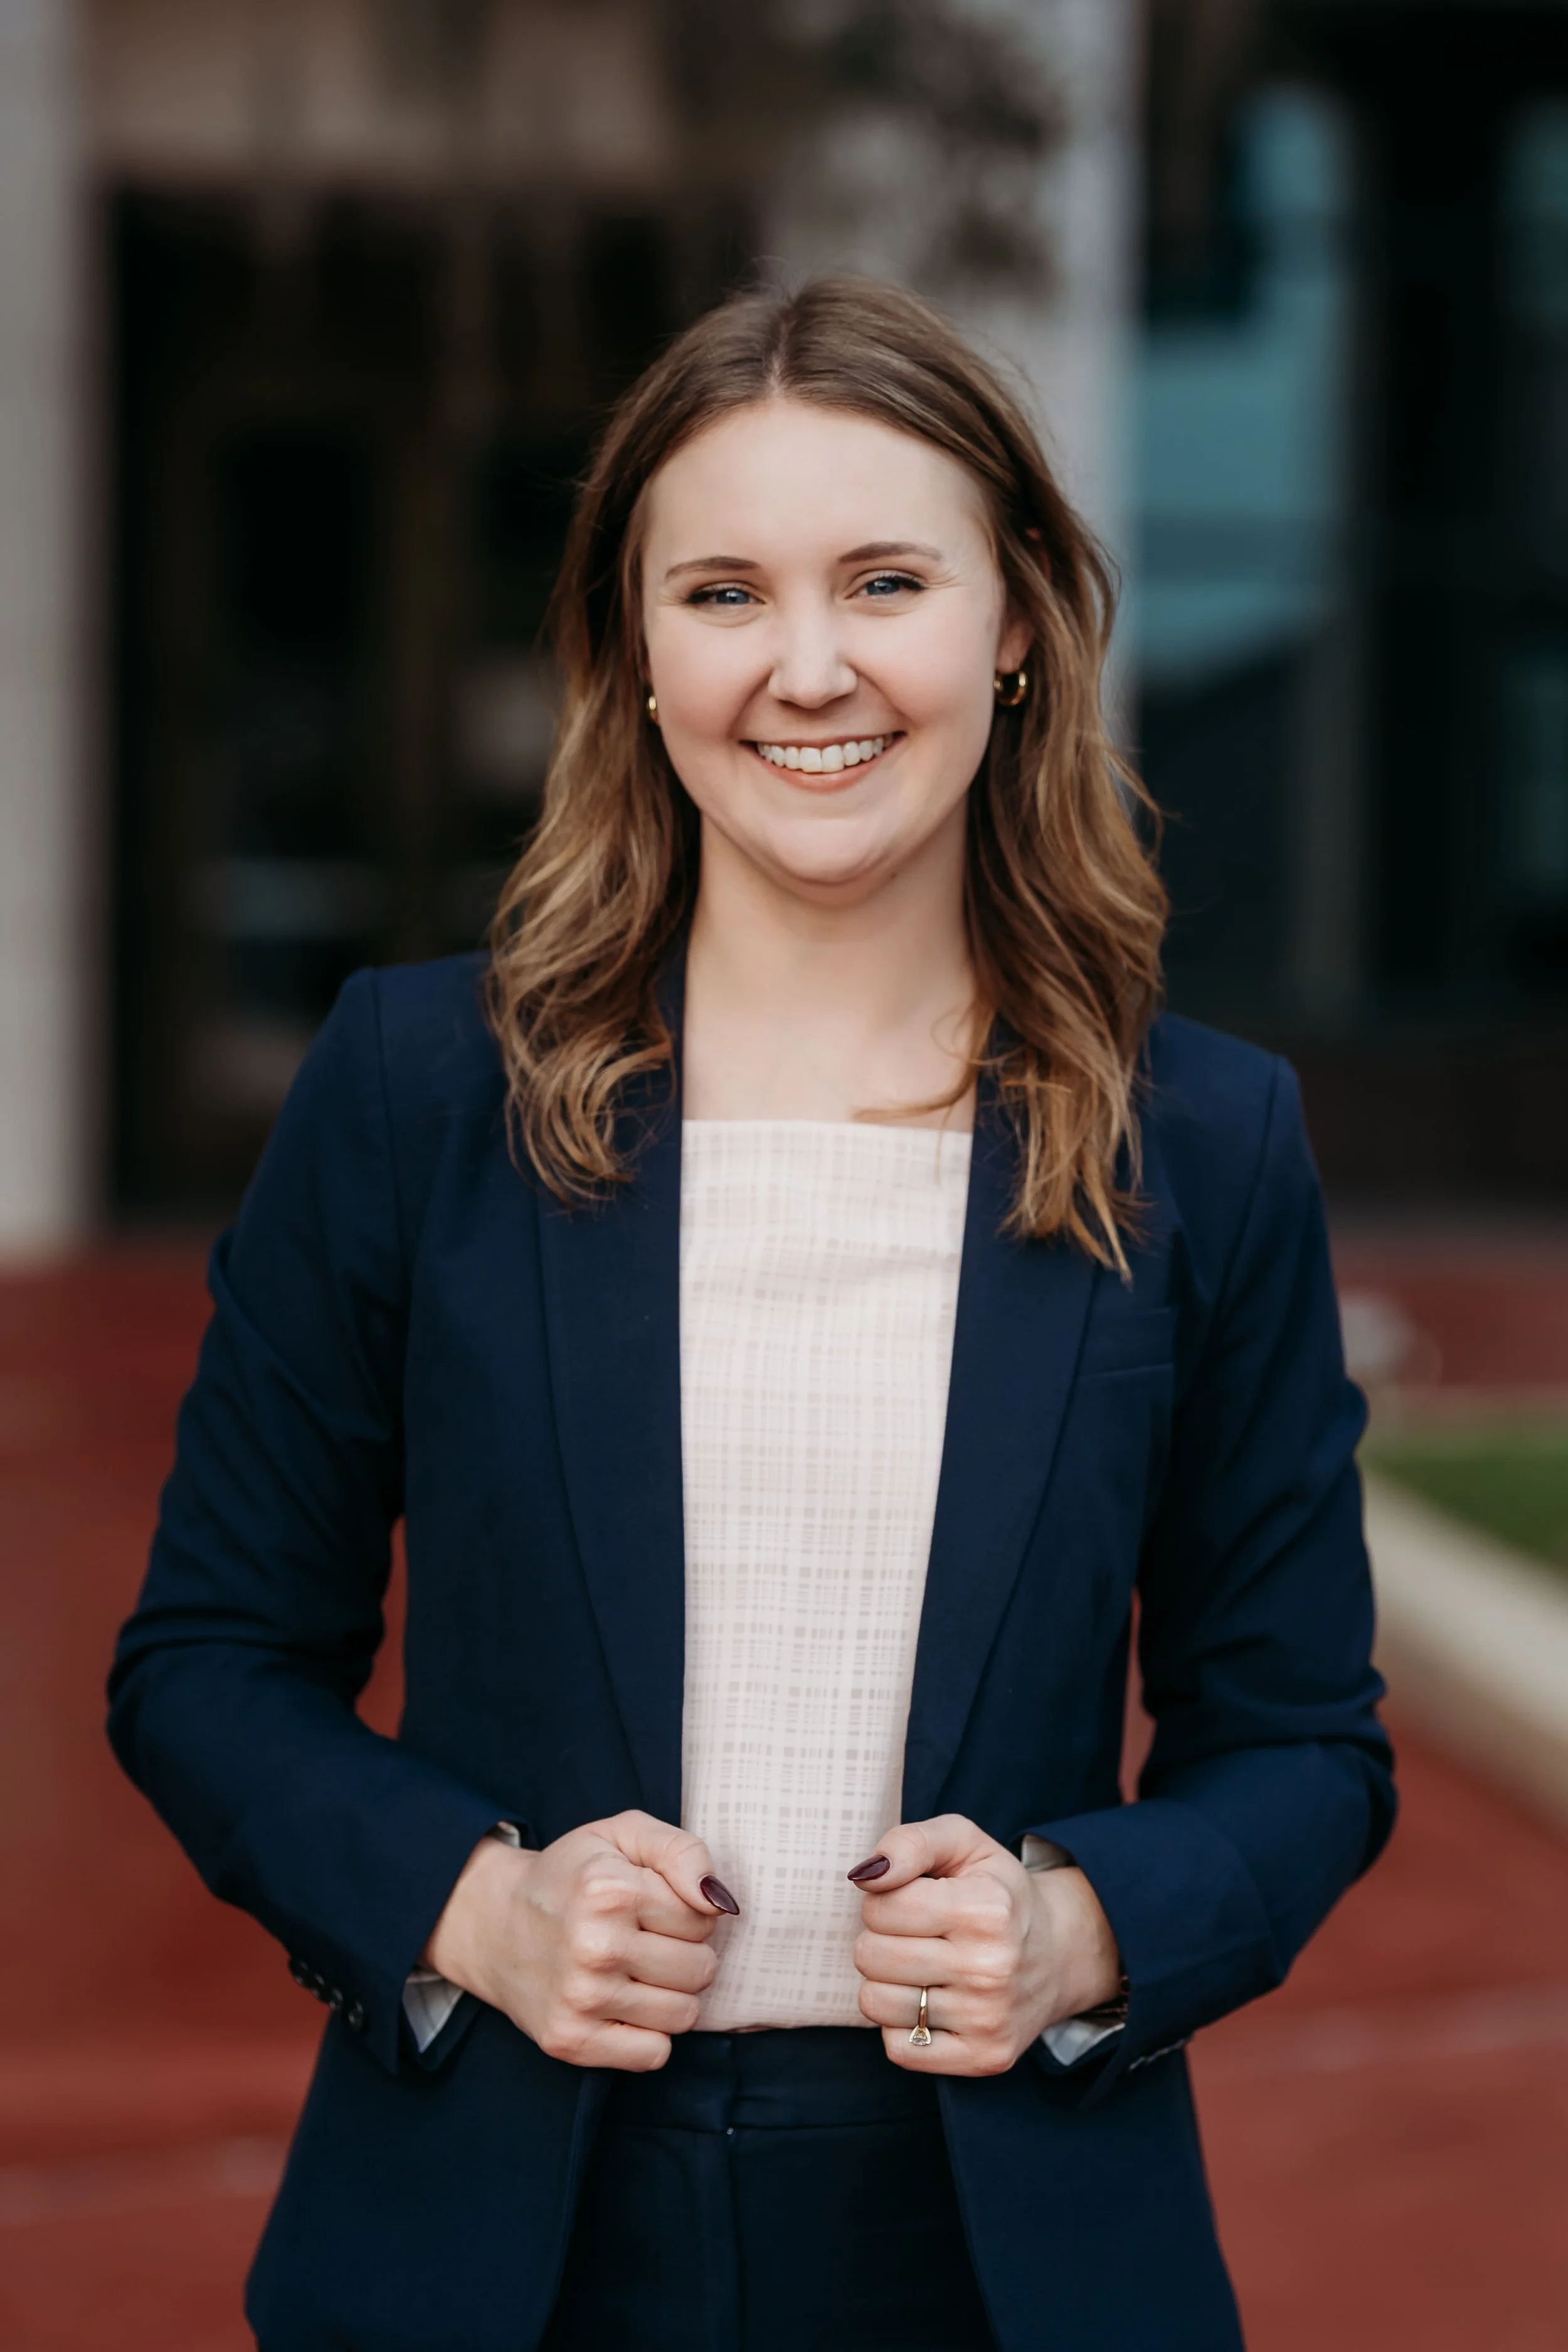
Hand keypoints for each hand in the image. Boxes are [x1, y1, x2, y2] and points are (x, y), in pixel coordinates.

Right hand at [421, 1810, 737, 2071]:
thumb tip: (722, 1904)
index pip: (703, 1918)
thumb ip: (683, 1851)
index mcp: (609, 1890)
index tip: (651, 1905)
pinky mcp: (570, 2041)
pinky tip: (623, 2005)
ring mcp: (580, 1999)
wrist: (495, 1922)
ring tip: (634, 1970)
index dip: (686, 1910)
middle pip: (701, 1970)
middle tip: (644, 1939)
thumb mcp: (625, 1834)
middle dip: (685, 1953)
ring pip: (685, 2015)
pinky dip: (649, 2034)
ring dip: (670, 1994)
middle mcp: (593, 1947)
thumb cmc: (574, 1875)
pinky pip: (654, 2055)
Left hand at [849, 1814, 1121, 2075]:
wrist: (1056, 1953)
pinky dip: (901, 2025)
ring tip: (922, 1967)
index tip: (913, 1899)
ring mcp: (988, 2020)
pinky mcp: (983, 2059)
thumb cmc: (993, 1890)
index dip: (883, 1898)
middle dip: (880, 1938)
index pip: (879, 1906)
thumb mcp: (961, 1843)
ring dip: (886, 1982)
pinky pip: (897, 2049)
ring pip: (875, 2003)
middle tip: (916, 1934)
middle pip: (870, 1955)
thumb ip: (910, 1843)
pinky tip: (931, 2003)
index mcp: (986, 1910)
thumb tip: (865, 1875)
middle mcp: (991, 1969)